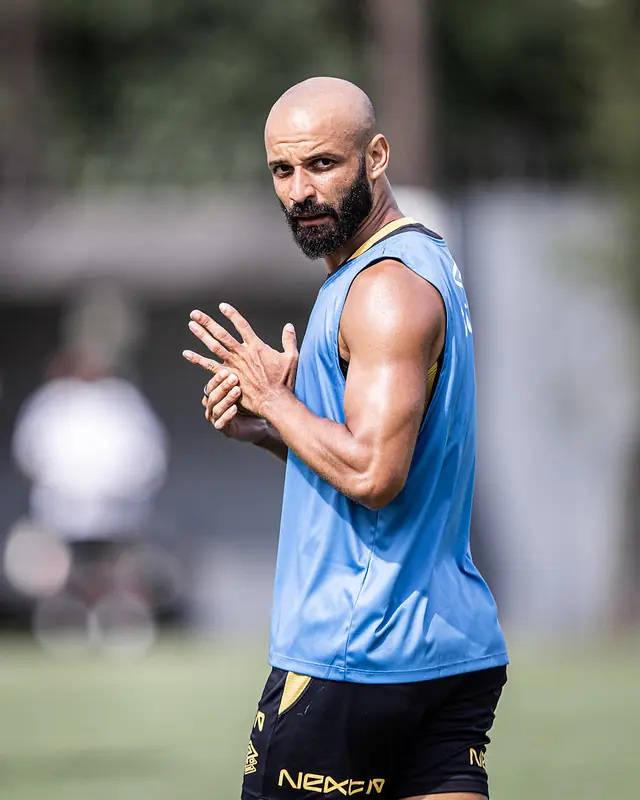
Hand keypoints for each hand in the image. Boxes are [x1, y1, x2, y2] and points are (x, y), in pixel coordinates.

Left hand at [183, 303, 297, 416]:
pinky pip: (209, 366)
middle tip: (195, 313)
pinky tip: (186, 353)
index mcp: (256, 346)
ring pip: (214, 346)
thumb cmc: (284, 381)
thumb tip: (289, 326)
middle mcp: (242, 353)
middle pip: (222, 333)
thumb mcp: (291, 358)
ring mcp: (233, 365)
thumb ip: (289, 340)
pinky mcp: (228, 377)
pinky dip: (197, 359)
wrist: (274, 400)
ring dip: (201, 335)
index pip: (241, 325)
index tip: (222, 306)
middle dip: (208, 322)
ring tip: (191, 325)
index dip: (231, 314)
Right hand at [201, 369, 268, 442]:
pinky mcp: (224, 429)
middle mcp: (212, 406)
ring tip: (237, 391)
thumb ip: (239, 372)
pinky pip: (222, 423)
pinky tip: (235, 408)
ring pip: (216, 408)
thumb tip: (241, 350)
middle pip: (213, 395)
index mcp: (214, 394)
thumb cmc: (251, 402)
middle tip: (234, 378)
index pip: (212, 384)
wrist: (259, 423)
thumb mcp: (245, 386)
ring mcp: (216, 418)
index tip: (226, 370)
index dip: (218, 378)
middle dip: (223, 386)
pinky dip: (227, 415)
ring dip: (227, 399)